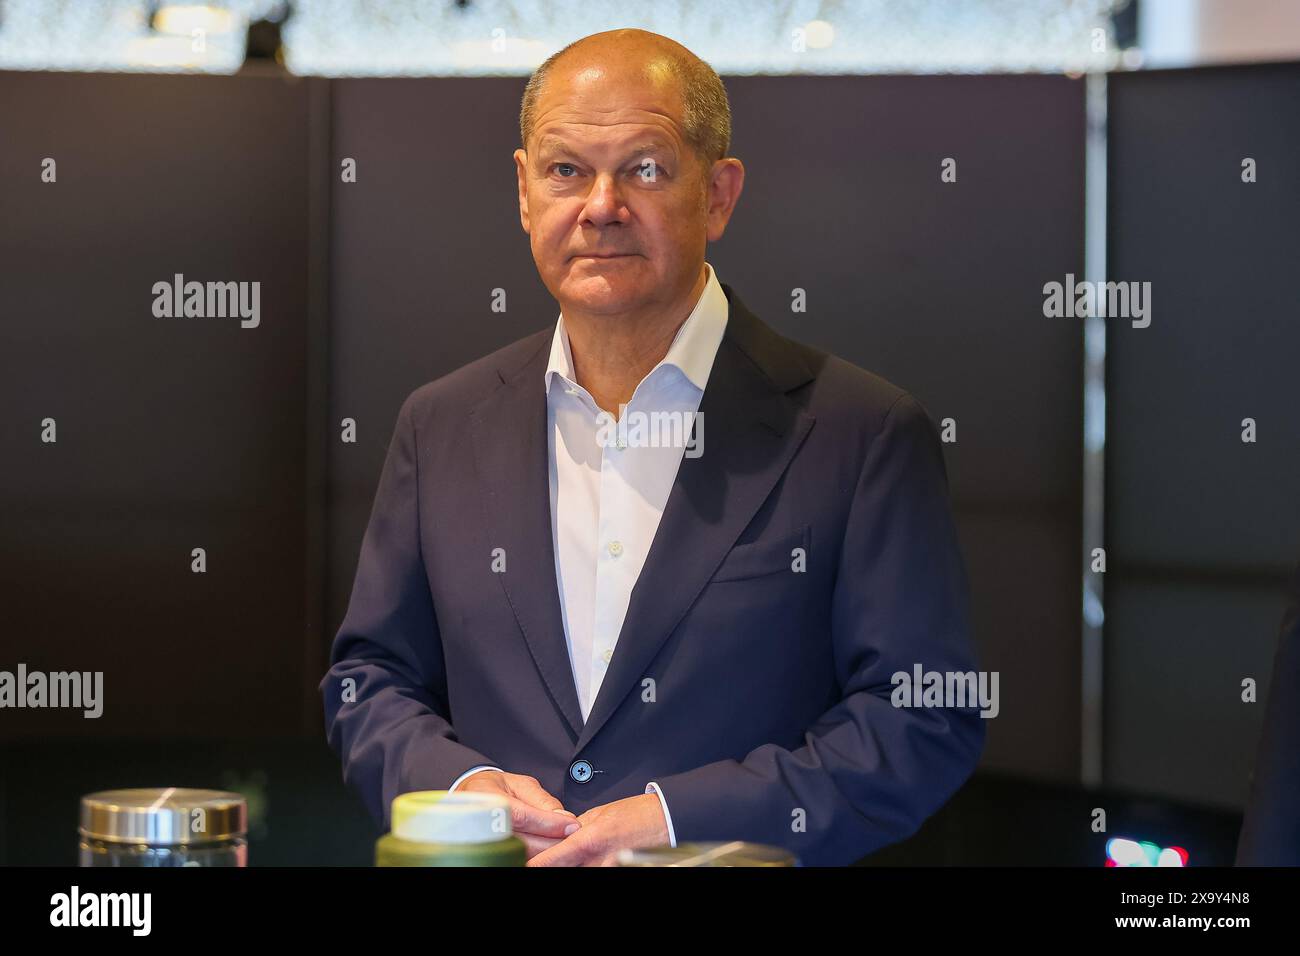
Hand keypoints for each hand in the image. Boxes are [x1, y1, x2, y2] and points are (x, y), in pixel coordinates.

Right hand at [457, 770, 579, 858]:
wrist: (469, 798)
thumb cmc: (495, 789)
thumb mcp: (519, 784)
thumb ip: (541, 799)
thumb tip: (563, 816)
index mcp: (489, 799)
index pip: (523, 816)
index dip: (549, 823)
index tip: (572, 825)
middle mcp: (482, 824)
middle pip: (522, 842)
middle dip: (551, 841)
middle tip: (572, 837)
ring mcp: (483, 844)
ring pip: (520, 854)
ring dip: (544, 850)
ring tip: (560, 842)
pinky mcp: (488, 855)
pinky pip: (516, 859)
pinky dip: (534, 855)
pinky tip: (546, 849)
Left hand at [527, 793, 668, 866]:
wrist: (667, 821)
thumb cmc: (638, 814)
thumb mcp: (600, 813)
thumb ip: (576, 827)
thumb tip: (560, 835)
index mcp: (587, 841)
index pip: (548, 860)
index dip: (532, 863)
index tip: (521, 861)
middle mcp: (596, 861)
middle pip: (560, 871)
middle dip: (550, 864)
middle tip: (541, 857)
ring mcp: (608, 870)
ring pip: (577, 873)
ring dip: (569, 866)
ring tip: (571, 857)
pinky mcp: (619, 871)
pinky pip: (593, 872)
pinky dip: (586, 867)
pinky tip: (585, 861)